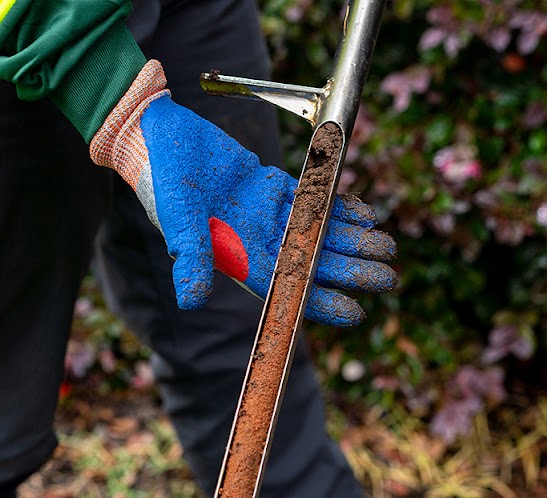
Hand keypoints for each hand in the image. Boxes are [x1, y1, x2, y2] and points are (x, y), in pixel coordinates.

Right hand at [91, 60, 396, 326]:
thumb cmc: (162, 181)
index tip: (357, 311)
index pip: (287, 286)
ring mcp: (266, 213)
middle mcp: (257, 240)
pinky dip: (338, 205)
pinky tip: (365, 211)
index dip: (322, 301)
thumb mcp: (177, 221)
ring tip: (387, 245)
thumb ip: (190, 258)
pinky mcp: (271, 186)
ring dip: (352, 239)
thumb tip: (191, 301)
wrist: (157, 137)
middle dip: (351, 269)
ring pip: (319, 232)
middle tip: (389, 277)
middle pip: (314, 261)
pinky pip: (313, 200)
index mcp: (238, 256)